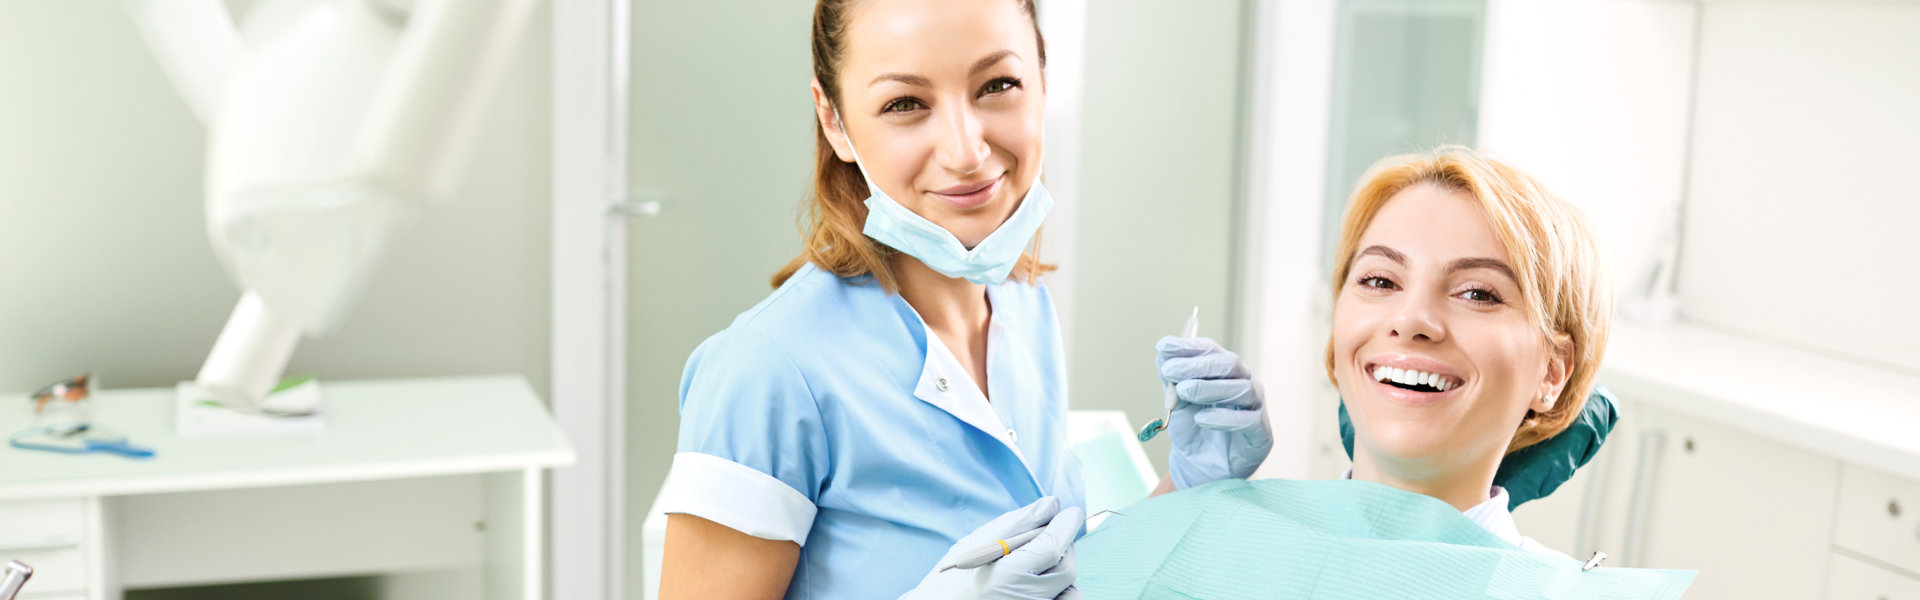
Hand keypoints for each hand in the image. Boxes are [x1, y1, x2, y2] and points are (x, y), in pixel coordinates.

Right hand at [901, 496, 1083, 599]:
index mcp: (1005, 578)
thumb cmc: (952, 579)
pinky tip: (1040, 581)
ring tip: (1037, 563)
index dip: (1065, 527)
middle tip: (1046, 535)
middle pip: (1065, 567)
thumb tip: (1053, 504)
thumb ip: (1017, 523)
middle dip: (1061, 545)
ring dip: (1061, 567)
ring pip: (1069, 587)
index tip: (1071, 513)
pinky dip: (1061, 589)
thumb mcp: (977, 544)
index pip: (1052, 548)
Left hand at [1157, 336, 1272, 489]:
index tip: (1164, 346)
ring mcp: (1255, 406)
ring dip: (1209, 388)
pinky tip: (1201, 419)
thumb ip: (1171, 379)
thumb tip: (1163, 351)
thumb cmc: (1192, 428)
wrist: (1199, 465)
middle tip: (1170, 370)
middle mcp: (1244, 382)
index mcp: (1224, 371)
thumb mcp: (1176, 401)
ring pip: (1241, 388)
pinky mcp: (1261, 432)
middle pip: (1229, 364)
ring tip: (1184, 392)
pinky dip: (1223, 418)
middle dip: (1197, 365)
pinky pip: (1248, 420)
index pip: (1212, 350)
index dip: (1189, 346)